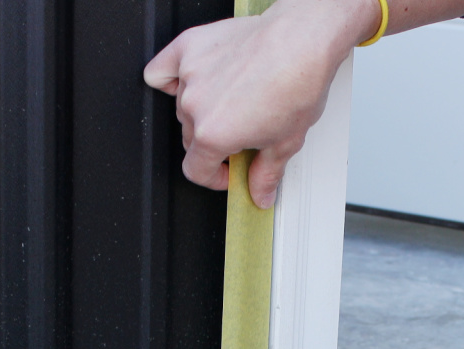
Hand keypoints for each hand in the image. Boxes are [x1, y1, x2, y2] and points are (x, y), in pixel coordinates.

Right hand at [143, 0, 379, 207]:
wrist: (302, 41)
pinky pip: (161, 70)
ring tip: (235, 102)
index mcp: (214, 134)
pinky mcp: (189, 47)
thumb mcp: (286, 141)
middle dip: (214, 143)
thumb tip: (260, 193)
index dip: (215, 177)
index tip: (228, 171)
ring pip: (183, 106)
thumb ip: (267, 174)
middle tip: (241, 135)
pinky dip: (172, 78)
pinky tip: (195, 83)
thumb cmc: (297, 83)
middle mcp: (195, 105)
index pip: (195, 170)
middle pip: (190, 139)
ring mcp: (189, 75)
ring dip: (202, 110)